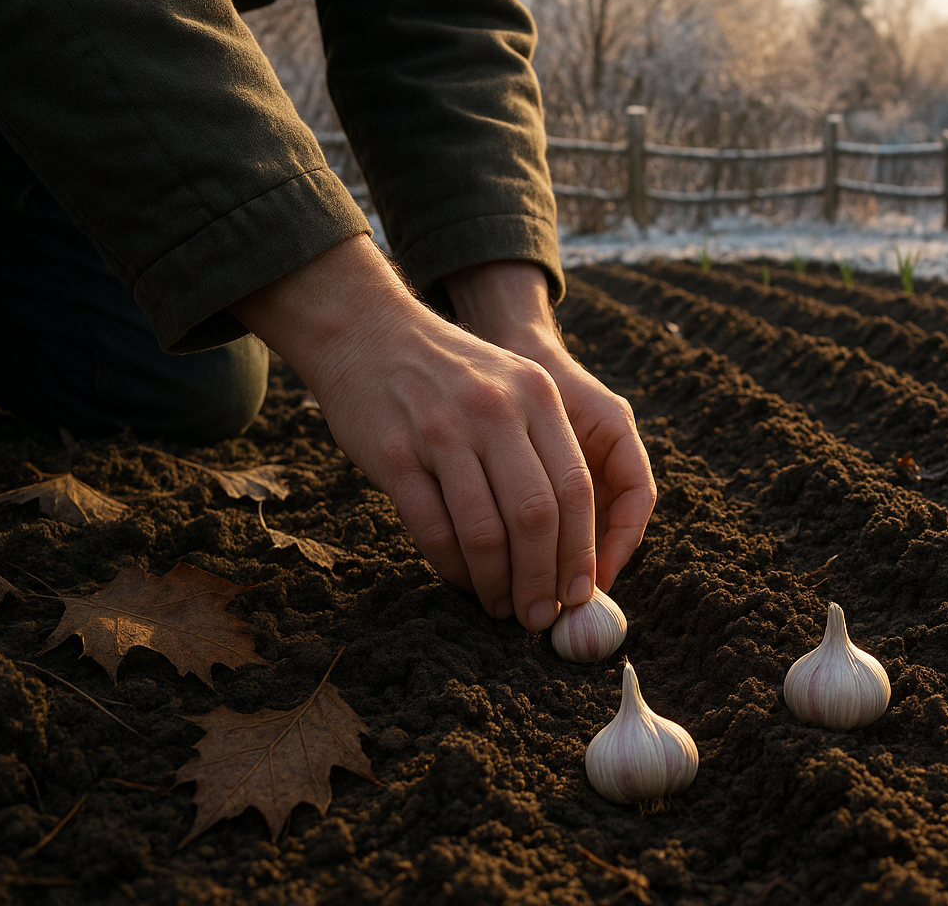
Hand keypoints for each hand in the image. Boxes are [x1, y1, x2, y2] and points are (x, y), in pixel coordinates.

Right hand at [231, 236, 596, 630]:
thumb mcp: (513, 384)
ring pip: (486, 531)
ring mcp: (442, 432)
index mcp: (537, 396)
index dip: (581, 551)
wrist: (366, 331)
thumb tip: (573, 543)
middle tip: (540, 616)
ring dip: (498, 584)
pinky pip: (434, 530)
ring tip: (501, 608)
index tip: (580, 592)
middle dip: (543, 579)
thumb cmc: (450, 374)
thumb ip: (546, 448)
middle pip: (537, 516)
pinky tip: (463, 581)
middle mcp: (495, 411)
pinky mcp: (394, 454)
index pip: (575, 489)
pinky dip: (453, 567)